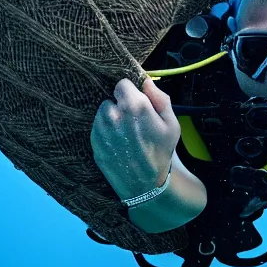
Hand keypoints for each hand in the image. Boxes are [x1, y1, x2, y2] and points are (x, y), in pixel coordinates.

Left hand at [90, 77, 180, 199]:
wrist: (146, 185)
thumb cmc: (161, 153)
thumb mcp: (172, 124)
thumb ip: (159, 98)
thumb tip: (146, 81)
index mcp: (133, 106)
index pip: (122, 83)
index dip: (131, 92)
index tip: (138, 103)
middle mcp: (113, 115)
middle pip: (112, 98)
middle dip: (121, 106)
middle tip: (134, 122)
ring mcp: (101, 130)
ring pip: (102, 113)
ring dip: (111, 118)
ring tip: (125, 134)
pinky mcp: (94, 142)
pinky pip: (97, 127)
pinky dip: (105, 131)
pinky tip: (118, 143)